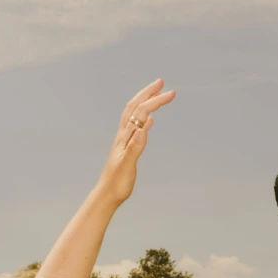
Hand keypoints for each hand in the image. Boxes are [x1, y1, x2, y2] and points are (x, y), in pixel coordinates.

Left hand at [96, 79, 175, 206]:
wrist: (107, 194)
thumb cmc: (117, 183)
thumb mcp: (127, 166)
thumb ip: (135, 147)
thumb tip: (143, 128)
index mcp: (125, 137)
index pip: (141, 112)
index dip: (155, 101)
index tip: (171, 93)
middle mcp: (123, 135)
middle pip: (135, 107)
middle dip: (148, 93)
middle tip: (162, 82)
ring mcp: (124, 141)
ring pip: (134, 114)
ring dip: (144, 101)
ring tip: (156, 93)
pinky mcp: (126, 148)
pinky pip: (135, 128)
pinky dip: (144, 119)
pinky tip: (150, 120)